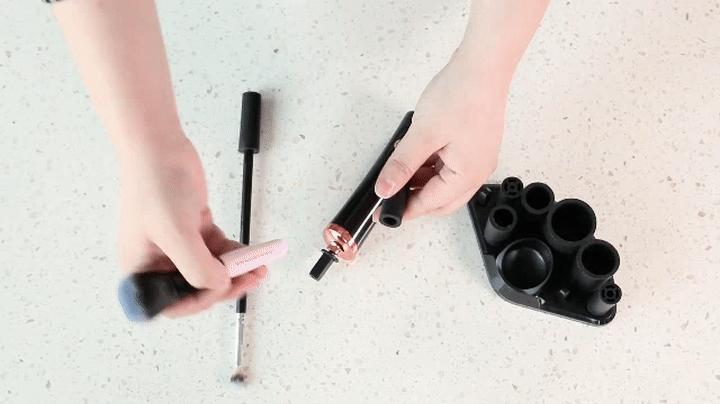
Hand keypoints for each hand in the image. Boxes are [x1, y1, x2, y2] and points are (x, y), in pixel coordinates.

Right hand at [116, 135, 266, 317]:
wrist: (160, 147)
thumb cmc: (155, 185)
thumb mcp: (176, 233)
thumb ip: (198, 267)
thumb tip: (220, 285)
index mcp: (140, 271)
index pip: (173, 303)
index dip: (200, 301)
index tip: (223, 288)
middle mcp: (157, 262)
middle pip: (196, 288)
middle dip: (225, 285)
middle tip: (251, 278)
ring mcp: (177, 246)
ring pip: (211, 269)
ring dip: (235, 270)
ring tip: (258, 266)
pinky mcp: (192, 231)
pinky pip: (217, 251)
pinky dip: (234, 253)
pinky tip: (250, 254)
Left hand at [374, 46, 511, 219]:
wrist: (483, 65)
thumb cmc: (463, 95)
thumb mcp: (423, 134)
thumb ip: (402, 165)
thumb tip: (386, 189)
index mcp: (467, 175)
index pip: (431, 204)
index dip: (404, 210)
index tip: (383, 212)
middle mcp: (477, 171)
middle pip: (441, 200)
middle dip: (414, 199)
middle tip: (389, 194)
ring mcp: (478, 157)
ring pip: (444, 182)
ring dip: (421, 179)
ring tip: (399, 166)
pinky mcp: (474, 144)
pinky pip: (450, 165)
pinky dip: (431, 164)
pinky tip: (415, 152)